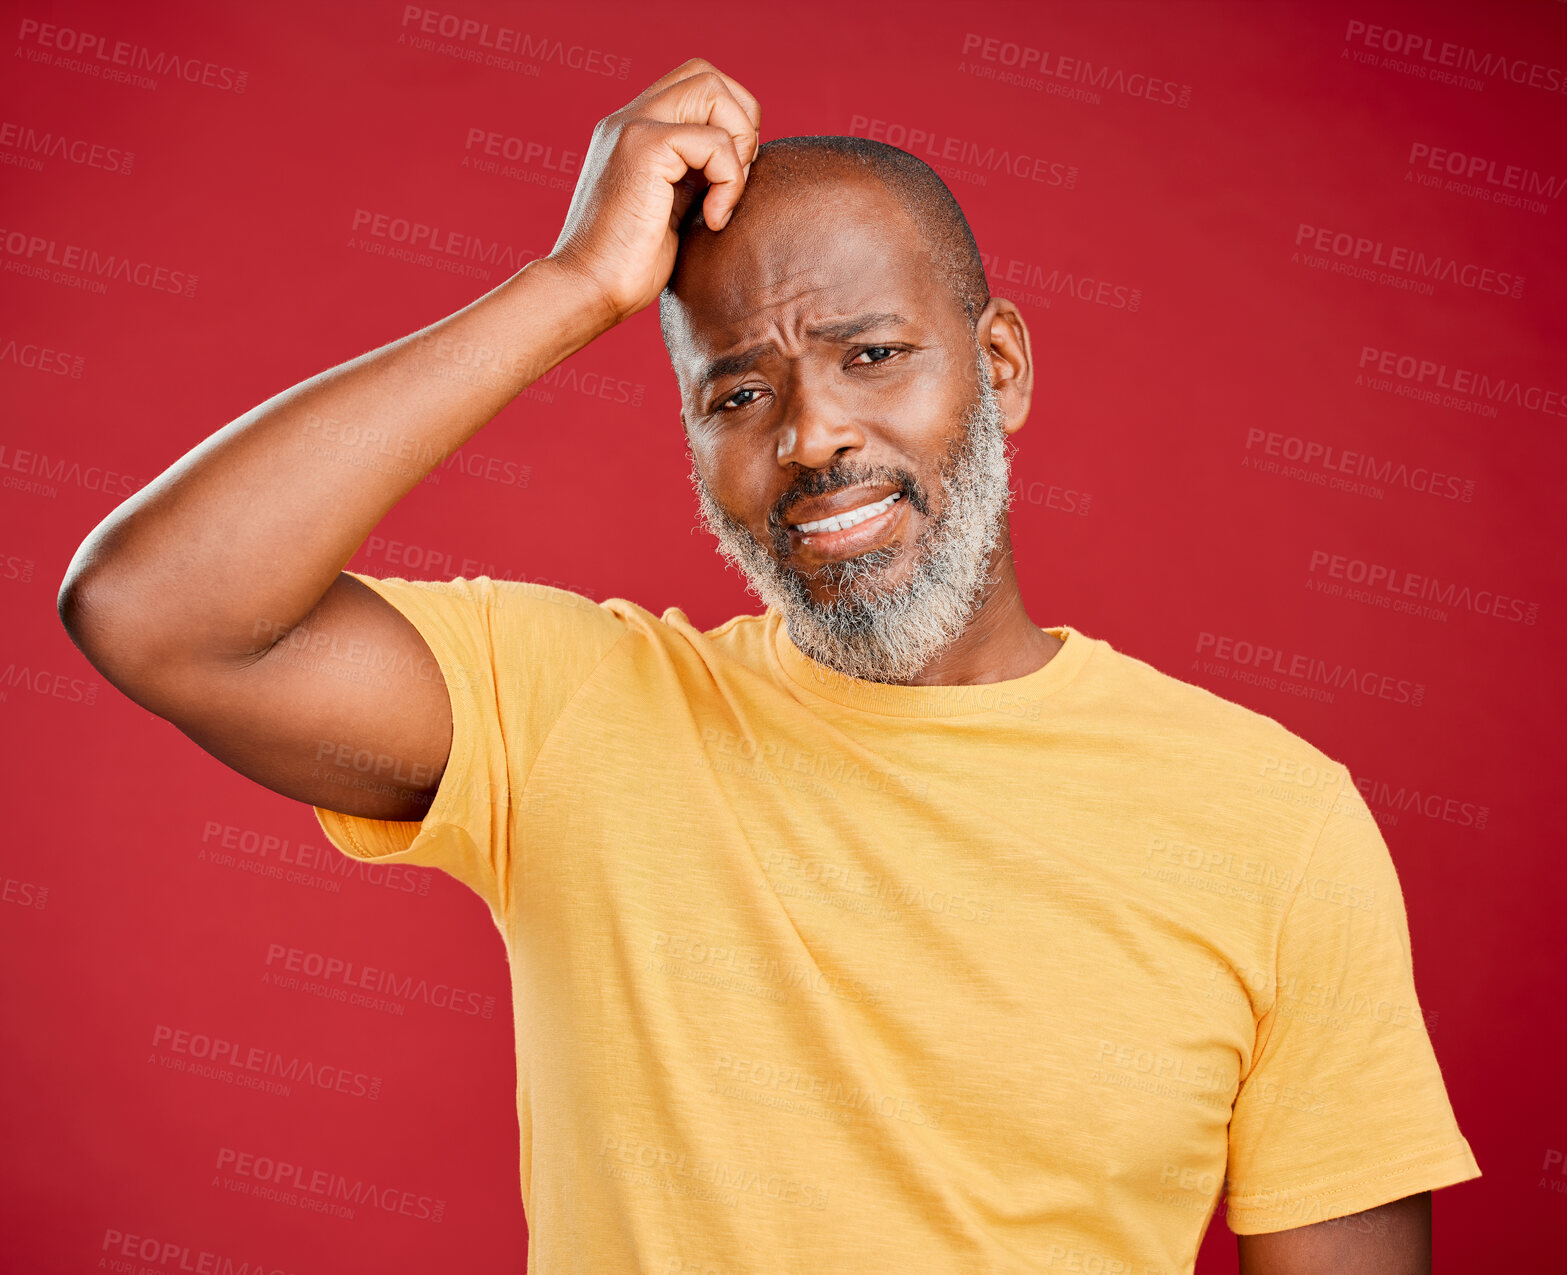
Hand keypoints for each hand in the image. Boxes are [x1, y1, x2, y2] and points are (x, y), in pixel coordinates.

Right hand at [546, 57, 760, 327]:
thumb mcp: (670, 208)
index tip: (730, 178)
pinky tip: (713, 220)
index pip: (696, 85)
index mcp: (635, 130)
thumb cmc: (629, 267)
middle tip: (735, 181)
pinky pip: (715, 140)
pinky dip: (730, 181)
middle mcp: (629, 117)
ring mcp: (632, 126)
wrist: (588, 291)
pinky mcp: (643, 146)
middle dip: (742, 123)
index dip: (731, 120)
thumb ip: (693, 175)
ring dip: (739, 144)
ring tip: (723, 198)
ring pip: (713, 90)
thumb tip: (742, 162)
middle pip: (708, 74)